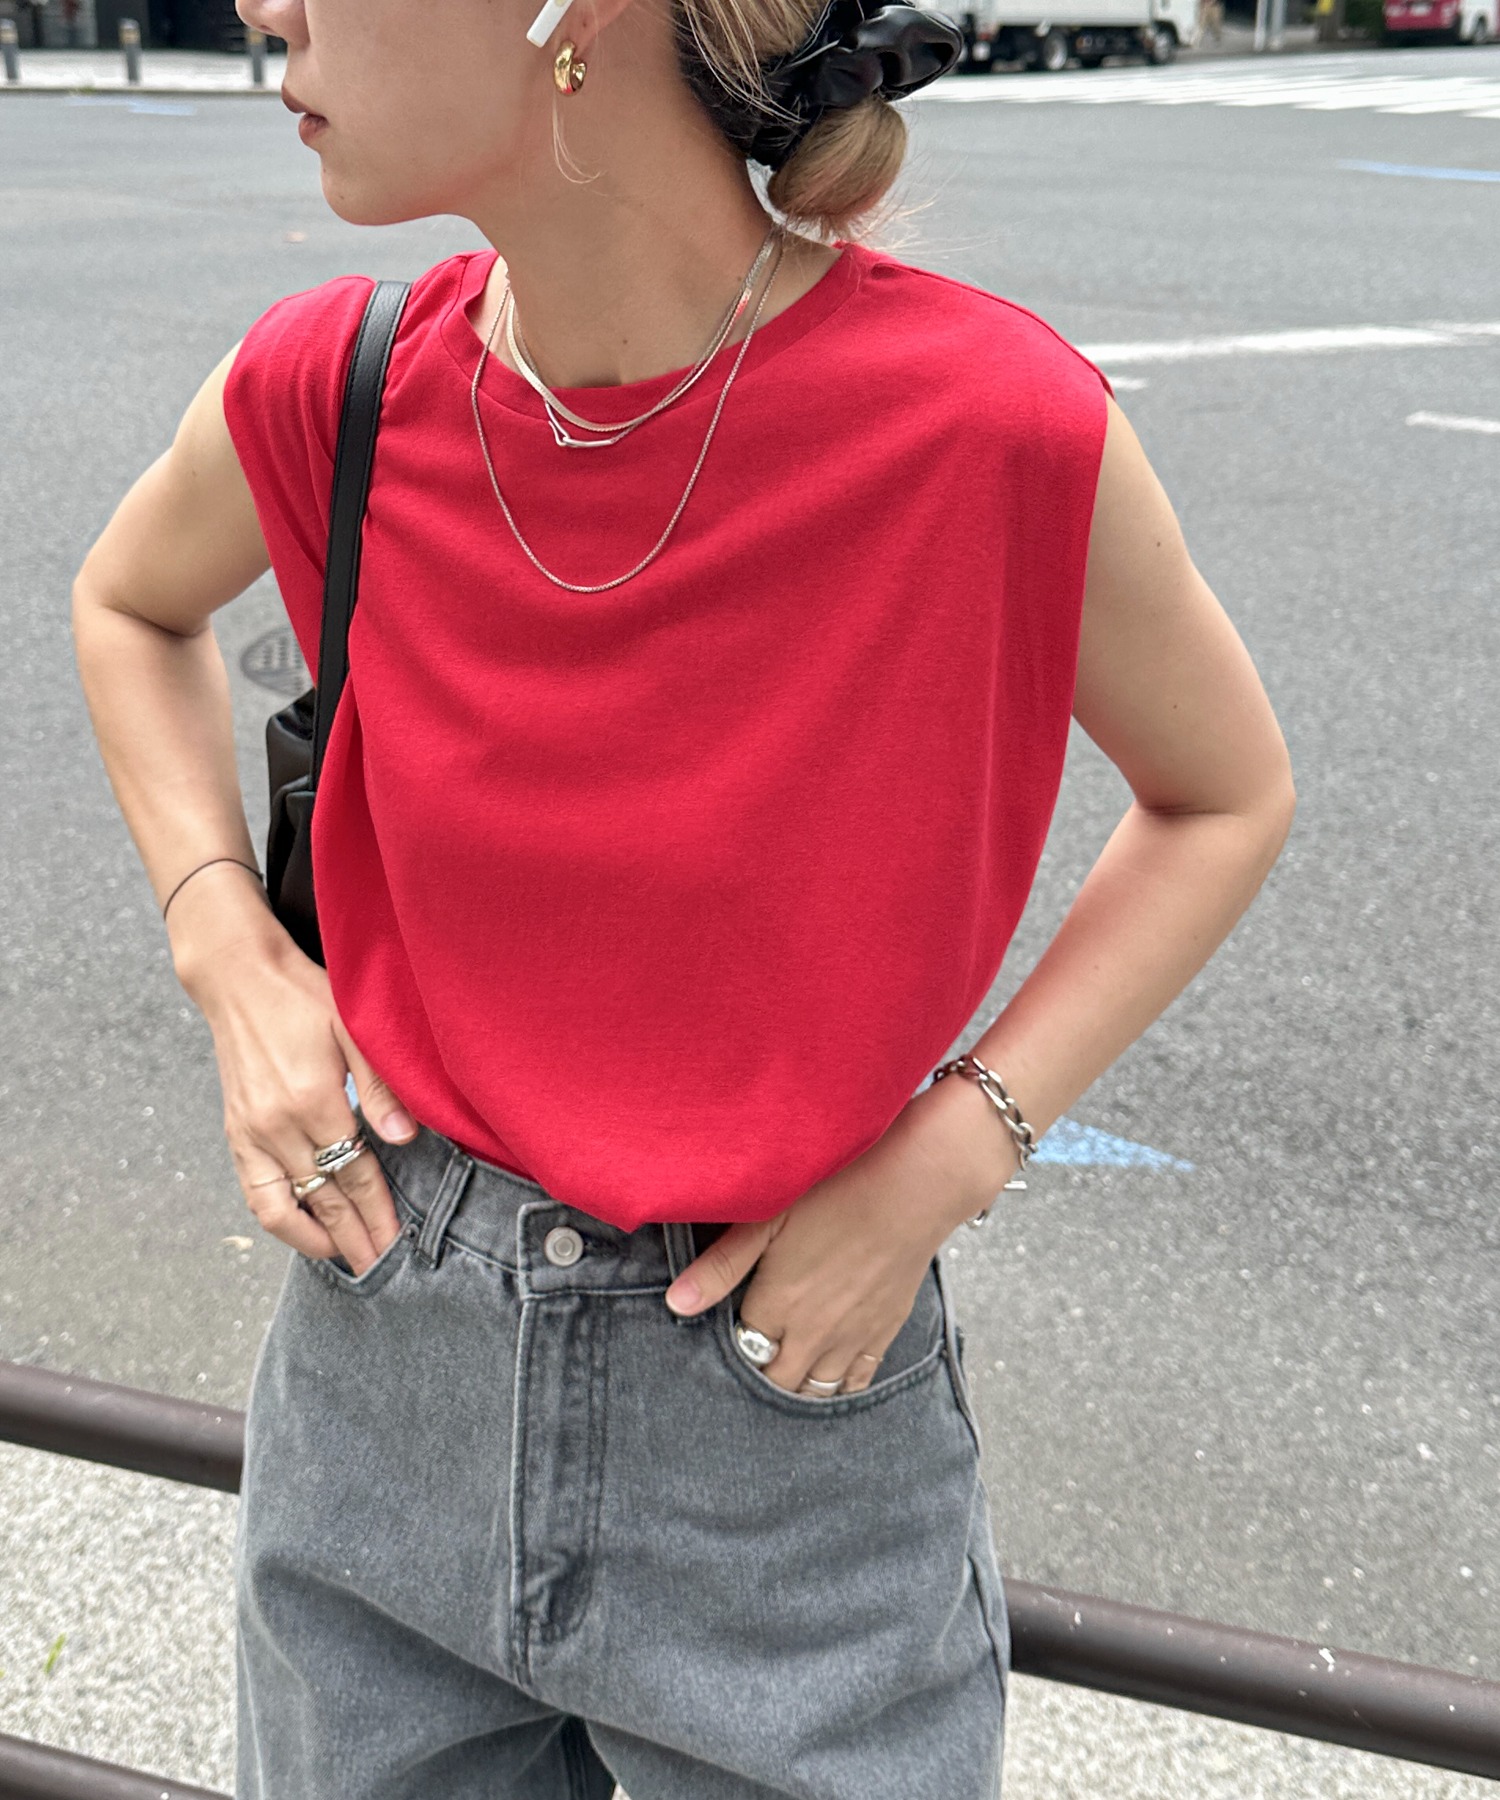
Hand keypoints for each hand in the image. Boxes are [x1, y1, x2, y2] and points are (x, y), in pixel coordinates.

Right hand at [185, 920, 417, 1276]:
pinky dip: (280, 1220)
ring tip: (347, 1259)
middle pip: (325, 1198)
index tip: (399, 1241)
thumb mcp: (353, 1028)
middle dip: (357, 1238)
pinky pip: (254, 1193)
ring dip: (316, 1240)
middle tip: (382, 1267)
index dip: (379, 1211)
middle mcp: (276, 1124)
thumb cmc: (304, 997)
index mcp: (313, 1099)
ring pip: (284, 1207)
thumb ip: (380, 1087)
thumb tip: (405, 1141)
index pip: (356, 1172)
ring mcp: (250, 1133)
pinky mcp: (234, 1134)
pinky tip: (304, 1233)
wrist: (241, 980)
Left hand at [661, 1077, 1011, 1395]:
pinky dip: (839, 1387)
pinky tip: (828, 1378)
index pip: (740, 1348)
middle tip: (753, 1352)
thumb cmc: (837, 1190)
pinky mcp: (884, 1332)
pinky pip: (857, 1381)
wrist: (912, 1188)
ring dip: (795, 1385)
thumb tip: (676, 1304)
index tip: (729, 1326)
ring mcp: (850, 1338)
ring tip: (784, 1371)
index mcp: (776, 1306)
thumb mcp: (767, 1218)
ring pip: (814, 1389)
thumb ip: (721, 1266)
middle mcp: (811, 1334)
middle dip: (760, 1373)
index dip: (732, 1339)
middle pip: (775, 1380)